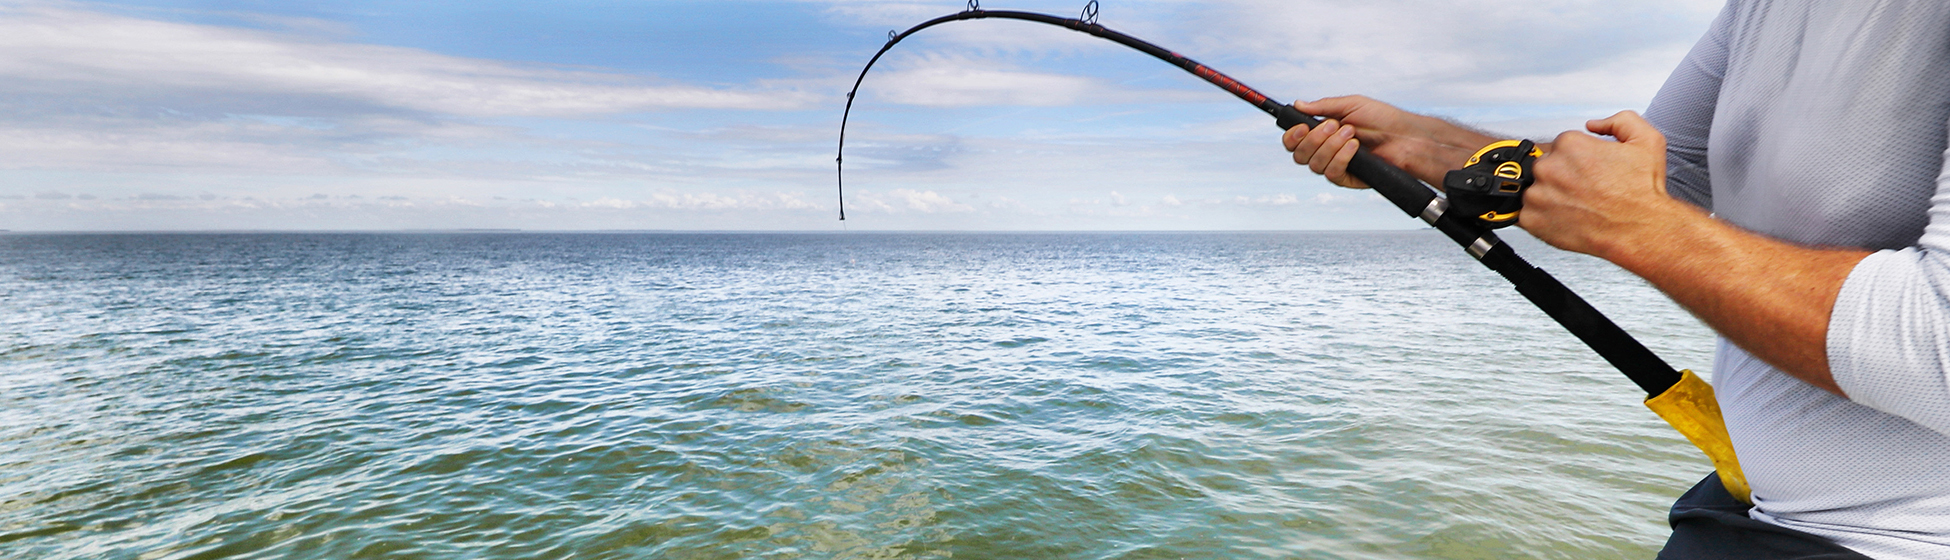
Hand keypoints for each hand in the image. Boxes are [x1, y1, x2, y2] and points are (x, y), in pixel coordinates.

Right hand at [1280, 96, 1497, 186]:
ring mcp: (1335, 165)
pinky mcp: (1347, 178)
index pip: (1294, 141)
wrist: (1404, 136)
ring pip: (1314, 164)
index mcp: (1322, 133)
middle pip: (1299, 155)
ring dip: (1331, 146)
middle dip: (1314, 139)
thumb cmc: (1382, 118)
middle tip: (1335, 126)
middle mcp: (1325, 151)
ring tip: (1352, 134)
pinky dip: (1341, 158)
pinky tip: (1355, 147)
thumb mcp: (1351, 105)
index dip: (1292, 136)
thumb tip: (1298, 104)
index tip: (1302, 127)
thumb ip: (1323, 106)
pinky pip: (1332, 173)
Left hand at [1522, 111, 1687, 257]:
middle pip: (1546, 166)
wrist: (1640, 229)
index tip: (1589, 171)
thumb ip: (1620, 121)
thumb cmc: (1641, 192)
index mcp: (1570, 145)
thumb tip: (1594, 124)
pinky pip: (1527, 214)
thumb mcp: (1646, 140)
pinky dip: (1543, 218)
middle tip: (1585, 189)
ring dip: (1551, 197)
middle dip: (1562, 176)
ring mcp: (1537, 195)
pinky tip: (1567, 218)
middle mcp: (1549, 167)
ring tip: (1578, 205)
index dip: (1578, 159)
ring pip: (1536, 190)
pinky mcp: (1531, 219)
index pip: (1562, 146)